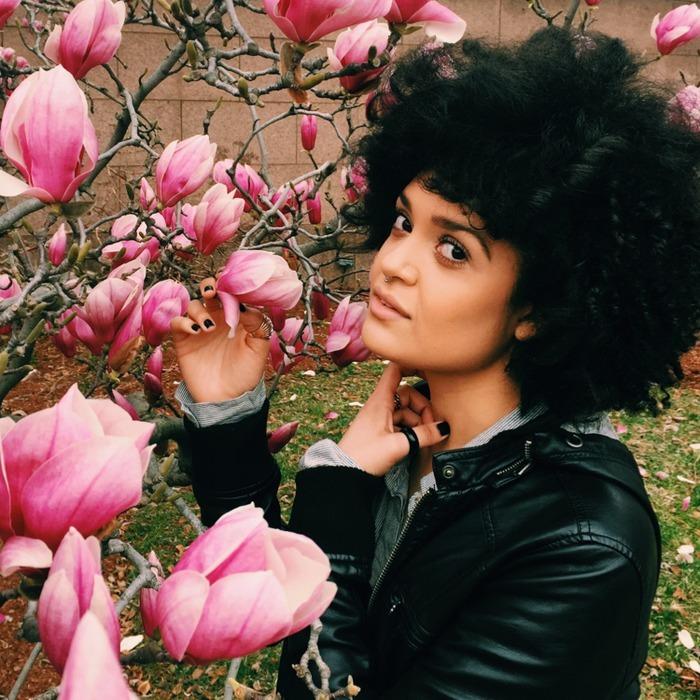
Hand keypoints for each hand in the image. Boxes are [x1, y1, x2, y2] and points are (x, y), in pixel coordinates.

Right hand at [170, 276, 269, 402]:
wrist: (227, 399)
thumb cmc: (246, 373)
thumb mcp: (259, 347)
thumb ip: (256, 323)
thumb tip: (244, 304)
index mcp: (236, 317)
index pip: (231, 293)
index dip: (230, 286)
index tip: (232, 288)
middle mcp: (217, 319)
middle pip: (209, 291)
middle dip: (209, 286)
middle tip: (212, 293)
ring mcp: (199, 329)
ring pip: (192, 305)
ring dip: (199, 310)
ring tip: (209, 327)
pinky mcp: (183, 340)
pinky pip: (177, 322)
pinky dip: (183, 321)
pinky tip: (196, 331)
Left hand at [338, 362, 449, 475]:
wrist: (344, 473)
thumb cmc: (364, 456)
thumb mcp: (398, 445)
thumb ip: (424, 436)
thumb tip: (443, 428)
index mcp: (380, 400)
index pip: (395, 370)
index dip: (411, 364)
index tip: (428, 368)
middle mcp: (380, 405)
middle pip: (407, 395)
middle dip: (422, 409)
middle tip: (431, 427)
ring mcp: (380, 418)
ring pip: (406, 411)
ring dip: (418, 422)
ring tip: (425, 439)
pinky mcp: (381, 431)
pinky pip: (401, 423)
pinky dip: (411, 430)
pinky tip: (417, 443)